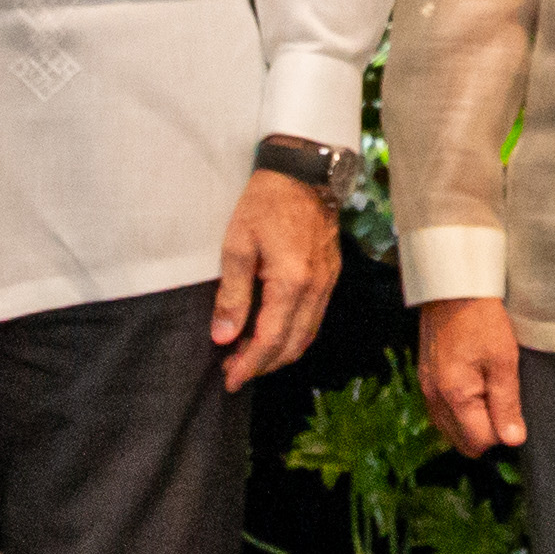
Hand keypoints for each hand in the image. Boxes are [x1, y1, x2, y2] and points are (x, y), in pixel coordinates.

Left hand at [214, 168, 341, 391]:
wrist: (304, 173)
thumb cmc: (265, 203)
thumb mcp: (237, 245)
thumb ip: (232, 295)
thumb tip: (223, 337)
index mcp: (291, 283)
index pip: (270, 341)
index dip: (248, 365)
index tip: (229, 380)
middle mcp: (316, 289)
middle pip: (292, 346)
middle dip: (263, 365)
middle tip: (234, 371)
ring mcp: (328, 283)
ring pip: (307, 336)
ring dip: (279, 352)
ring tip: (249, 354)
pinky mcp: (331, 275)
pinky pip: (314, 318)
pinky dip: (294, 334)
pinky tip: (273, 330)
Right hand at [415, 296, 527, 457]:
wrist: (452, 288)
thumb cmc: (482, 320)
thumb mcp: (504, 361)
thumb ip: (507, 404)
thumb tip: (513, 440)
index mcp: (454, 396)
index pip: (479, 442)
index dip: (501, 434)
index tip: (513, 412)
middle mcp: (434, 398)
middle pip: (461, 442)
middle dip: (485, 432)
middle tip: (502, 404)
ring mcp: (425, 389)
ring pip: (449, 429)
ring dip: (471, 422)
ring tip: (489, 393)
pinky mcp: (424, 378)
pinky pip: (441, 411)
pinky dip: (458, 410)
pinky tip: (473, 389)